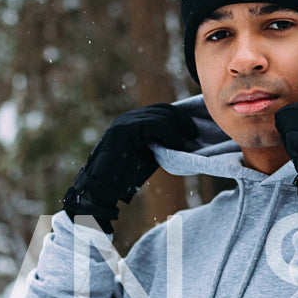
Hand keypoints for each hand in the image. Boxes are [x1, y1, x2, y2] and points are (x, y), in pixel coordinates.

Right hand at [62, 104, 198, 231]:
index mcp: (134, 122)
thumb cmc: (124, 176)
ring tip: (185, 143)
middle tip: (195, 134)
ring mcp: (125, 122)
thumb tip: (186, 141)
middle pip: (163, 109)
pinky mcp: (124, 130)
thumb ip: (163, 144)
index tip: (193, 131)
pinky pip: (153, 124)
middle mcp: (129, 118)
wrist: (102, 188)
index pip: (161, 110)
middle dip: (182, 120)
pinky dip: (168, 133)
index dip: (180, 118)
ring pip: (160, 115)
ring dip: (177, 128)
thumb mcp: (150, 155)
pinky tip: (175, 144)